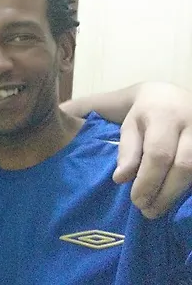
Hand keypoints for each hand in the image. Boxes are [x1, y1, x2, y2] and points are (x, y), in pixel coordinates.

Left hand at [114, 82, 191, 218]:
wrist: (171, 95)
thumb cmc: (145, 113)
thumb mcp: (129, 125)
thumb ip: (127, 150)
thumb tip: (121, 179)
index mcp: (164, 116)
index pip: (159, 153)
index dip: (148, 180)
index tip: (135, 200)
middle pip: (184, 166)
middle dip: (165, 193)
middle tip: (147, 211)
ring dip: (178, 194)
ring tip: (158, 208)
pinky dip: (190, 188)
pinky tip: (177, 200)